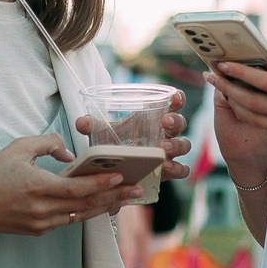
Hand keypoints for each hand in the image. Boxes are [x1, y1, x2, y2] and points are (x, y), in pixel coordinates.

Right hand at [0, 134, 131, 236]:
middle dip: (115, 197)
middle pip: (86, 205)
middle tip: (138, 190)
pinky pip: (68, 220)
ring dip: (105, 206)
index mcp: (36, 187)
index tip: (121, 176)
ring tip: (126, 198)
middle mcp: (41, 209)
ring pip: (81, 215)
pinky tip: (101, 204)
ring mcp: (41, 223)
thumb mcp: (18, 148)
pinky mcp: (38, 230)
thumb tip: (70, 153)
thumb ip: (48, 144)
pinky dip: (86, 211)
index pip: (77, 188)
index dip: (101, 183)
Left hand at [75, 90, 195, 181]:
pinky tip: (165, 168)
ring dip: (176, 145)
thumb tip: (81, 123)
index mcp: (157, 117)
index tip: (174, 97)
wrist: (117, 168)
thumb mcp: (105, 133)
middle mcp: (167, 132)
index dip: (178, 98)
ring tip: (162, 149)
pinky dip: (176, 168)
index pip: (174, 102)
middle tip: (165, 122)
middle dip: (175, 121)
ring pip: (185, 145)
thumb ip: (94, 126)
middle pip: (180, 123)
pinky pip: (182, 169)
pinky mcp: (171, 170)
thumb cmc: (117, 142)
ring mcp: (171, 151)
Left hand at [210, 59, 266, 178]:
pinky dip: (255, 116)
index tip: (224, 64)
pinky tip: (250, 106)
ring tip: (224, 91)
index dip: (241, 73)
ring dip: (236, 104)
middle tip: (211, 77)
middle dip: (227, 88)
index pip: (265, 82)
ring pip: (255, 118)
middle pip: (251, 102)